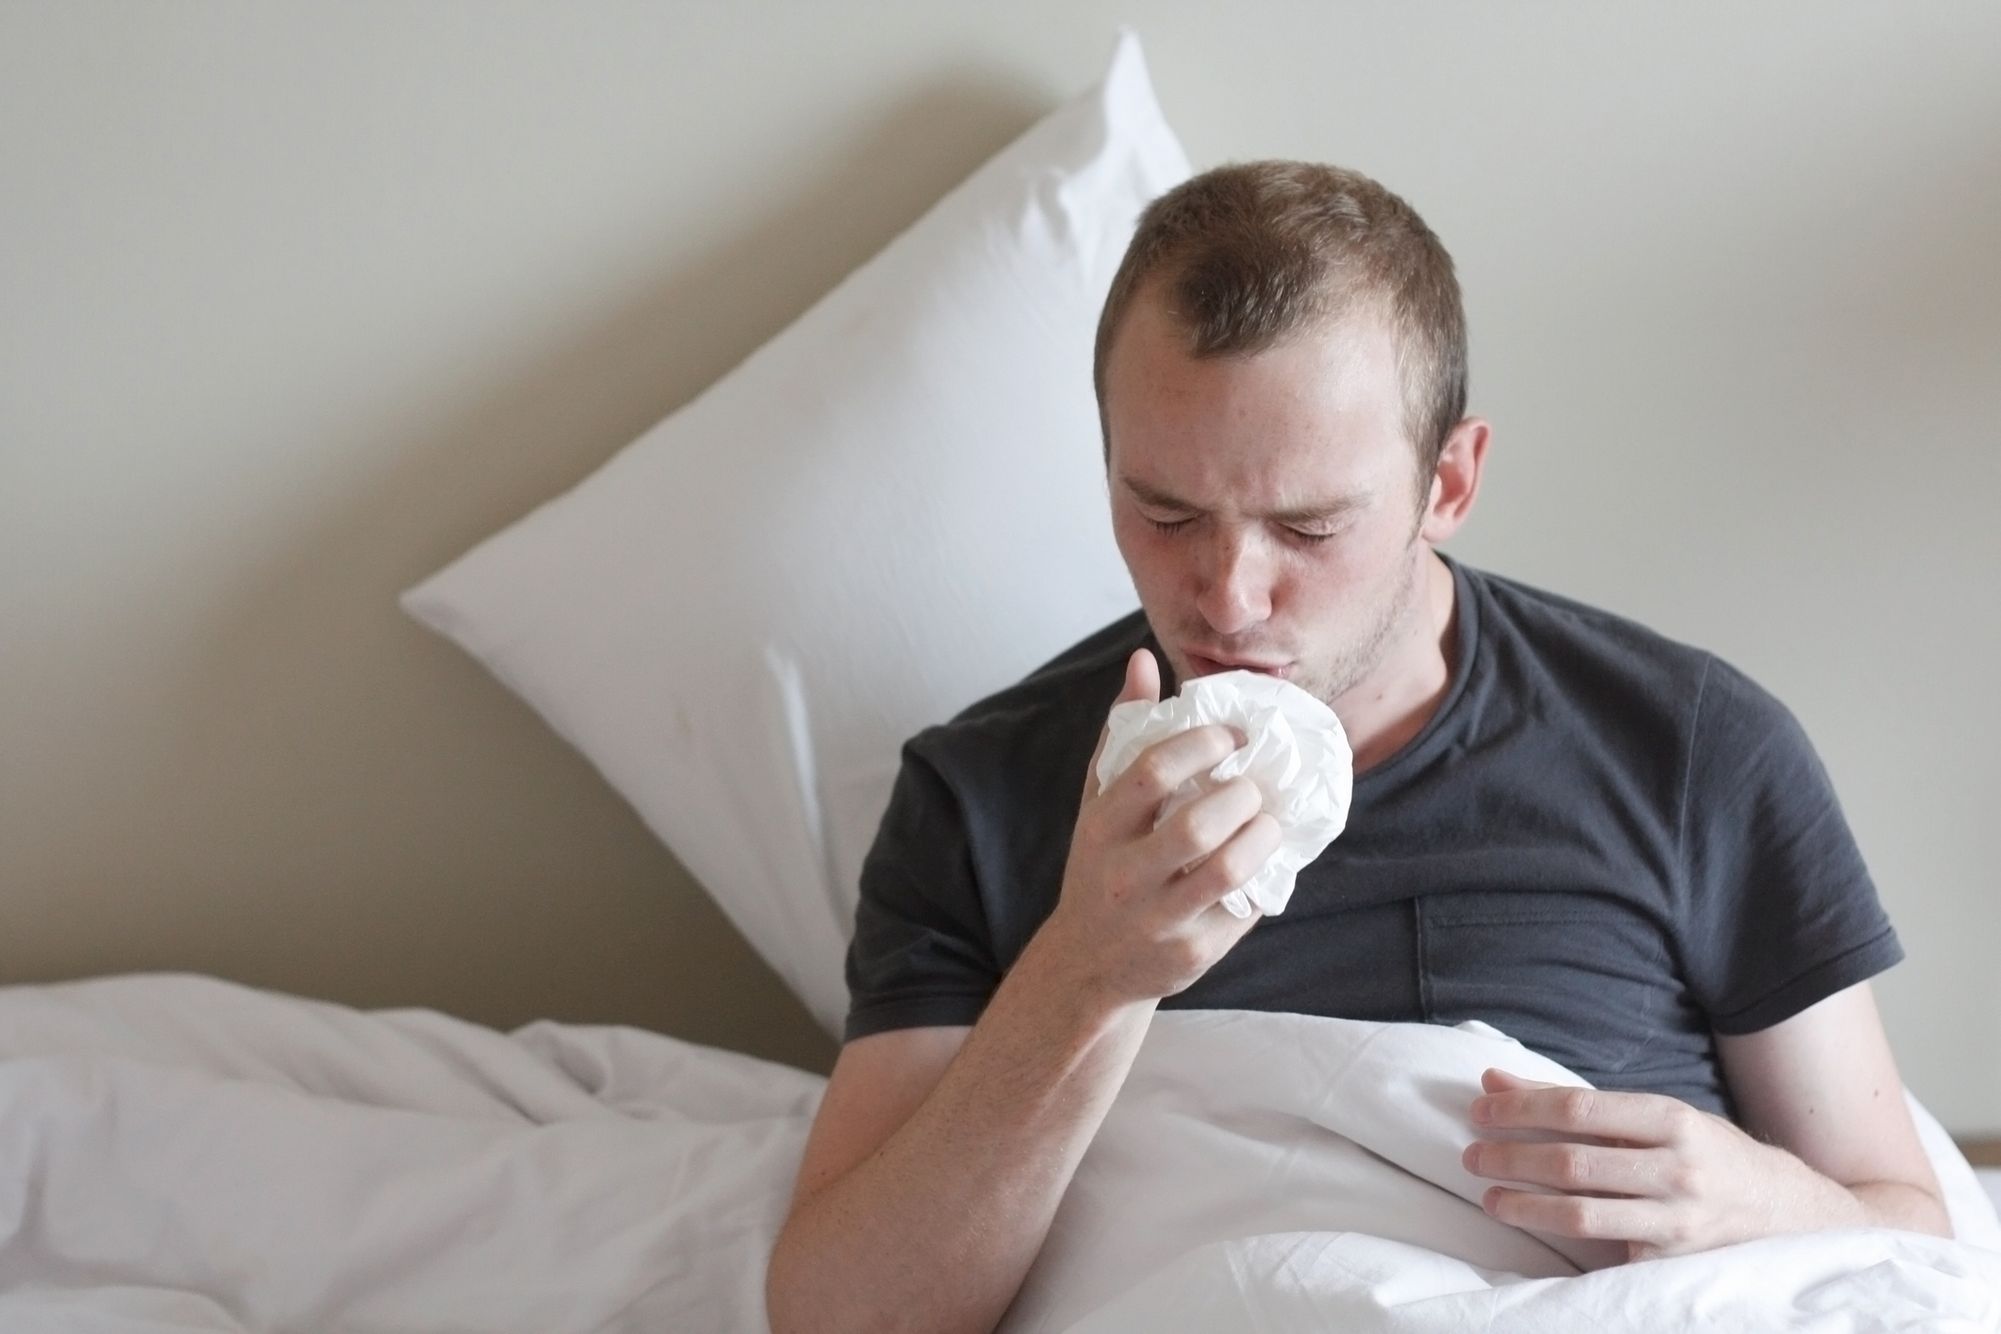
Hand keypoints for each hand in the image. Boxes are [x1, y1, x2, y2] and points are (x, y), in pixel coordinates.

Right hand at [1040, 648, 1279, 1007]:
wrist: (1088, 964)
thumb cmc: (1102, 863)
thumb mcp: (1099, 799)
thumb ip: (1124, 731)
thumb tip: (1144, 660)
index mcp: (1101, 827)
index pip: (1152, 772)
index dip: (1202, 743)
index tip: (1232, 734)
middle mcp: (1123, 875)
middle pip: (1196, 825)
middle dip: (1241, 794)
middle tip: (1254, 784)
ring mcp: (1158, 919)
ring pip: (1227, 871)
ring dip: (1262, 836)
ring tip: (1268, 820)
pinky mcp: (1191, 955)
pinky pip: (1243, 911)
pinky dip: (1264, 880)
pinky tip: (1263, 863)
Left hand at [1463, 1068, 1815, 1261]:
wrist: (1784, 1212)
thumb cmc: (1705, 1153)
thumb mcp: (1652, 1116)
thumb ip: (1573, 1102)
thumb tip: (1493, 1079)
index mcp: (1671, 1119)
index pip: (1577, 1108)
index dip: (1520, 1109)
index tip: (1479, 1109)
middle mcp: (1678, 1169)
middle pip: (1573, 1163)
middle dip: (1511, 1158)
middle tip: (1472, 1156)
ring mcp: (1677, 1221)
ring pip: (1584, 1215)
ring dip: (1525, 1207)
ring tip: (1490, 1198)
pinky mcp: (1674, 1262)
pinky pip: (1607, 1251)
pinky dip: (1567, 1243)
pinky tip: (1537, 1232)